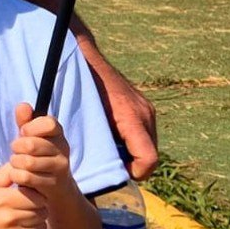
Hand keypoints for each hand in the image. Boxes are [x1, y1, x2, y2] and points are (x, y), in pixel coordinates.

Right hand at [0, 166, 46, 228]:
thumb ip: (8, 172)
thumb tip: (25, 161)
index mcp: (3, 200)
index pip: (37, 197)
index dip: (34, 195)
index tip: (26, 195)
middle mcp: (10, 220)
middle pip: (42, 212)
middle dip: (36, 208)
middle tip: (24, 207)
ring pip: (41, 227)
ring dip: (35, 222)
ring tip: (20, 219)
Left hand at [9, 103, 73, 196]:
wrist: (54, 184)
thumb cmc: (37, 153)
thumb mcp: (30, 134)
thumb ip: (25, 120)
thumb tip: (23, 106)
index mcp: (58, 133)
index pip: (49, 124)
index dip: (31, 127)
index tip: (24, 132)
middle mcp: (63, 148)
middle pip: (31, 144)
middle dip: (17, 146)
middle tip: (16, 150)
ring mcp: (60, 167)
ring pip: (27, 162)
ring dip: (15, 162)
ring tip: (17, 163)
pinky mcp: (54, 184)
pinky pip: (26, 177)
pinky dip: (17, 176)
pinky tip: (19, 175)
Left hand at [82, 47, 158, 178]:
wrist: (83, 55)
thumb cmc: (79, 85)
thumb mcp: (83, 114)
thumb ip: (92, 138)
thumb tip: (92, 165)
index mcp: (132, 116)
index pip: (149, 158)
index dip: (136, 173)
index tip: (116, 173)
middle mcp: (145, 113)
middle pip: (150, 155)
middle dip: (132, 166)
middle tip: (108, 167)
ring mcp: (146, 109)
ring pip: (147, 145)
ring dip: (132, 154)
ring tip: (108, 153)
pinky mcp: (143, 106)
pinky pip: (143, 133)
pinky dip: (131, 142)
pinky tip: (111, 139)